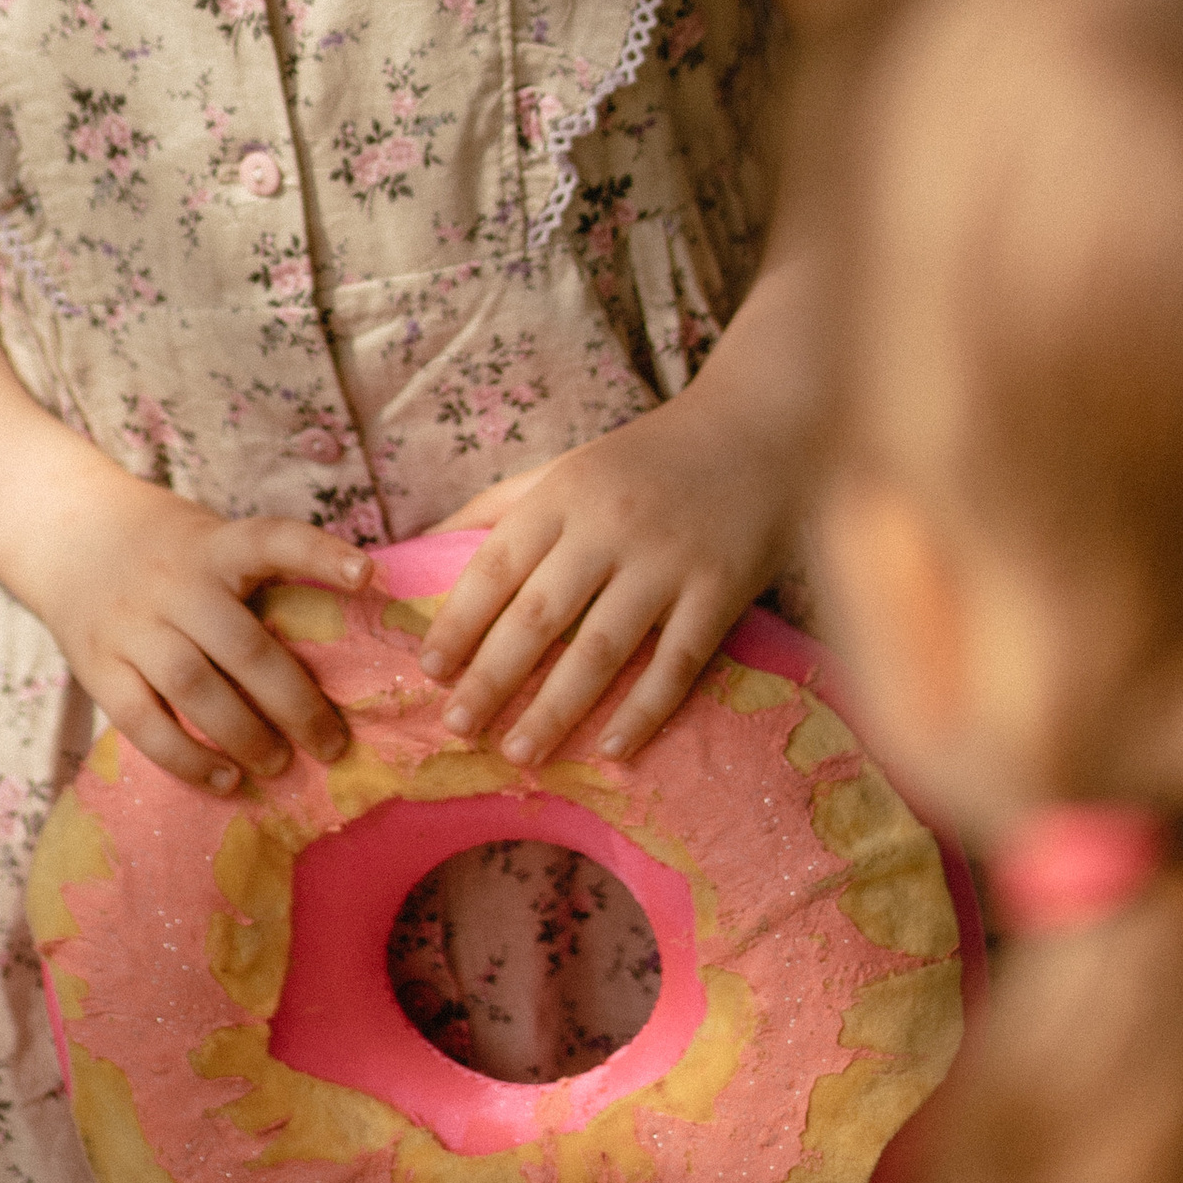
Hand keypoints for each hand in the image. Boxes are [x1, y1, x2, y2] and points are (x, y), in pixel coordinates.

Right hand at [28, 473, 372, 795]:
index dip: (319, 554)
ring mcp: (132, 625)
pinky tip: (224, 780)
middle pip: (243, 646)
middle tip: (333, 744)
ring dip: (244, 735)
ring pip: (194, 688)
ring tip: (280, 764)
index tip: (367, 574)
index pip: (271, 540)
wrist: (69, 536)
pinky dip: (186, 759)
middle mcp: (175, 583)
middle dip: (295, 702)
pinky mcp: (97, 666)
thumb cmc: (169, 549)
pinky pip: (143, 721)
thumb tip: (340, 643)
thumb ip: (258, 579)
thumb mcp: (213, 540)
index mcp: (214, 547)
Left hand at [416, 389, 793, 767]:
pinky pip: (676, 663)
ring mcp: (668, 561)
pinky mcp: (720, 591)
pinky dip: (643, 711)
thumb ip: (499, 505)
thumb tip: (422, 548)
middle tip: (455, 725)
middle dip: (492, 675)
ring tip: (518, 753)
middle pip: (540, 613)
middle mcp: (611, 525)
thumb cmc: (647, 459)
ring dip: (556, 708)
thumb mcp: (568, 465)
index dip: (460, 621)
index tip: (428, 670)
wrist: (760, 429)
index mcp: (565, 492)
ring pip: (601, 648)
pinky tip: (610, 751)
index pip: (497, 564)